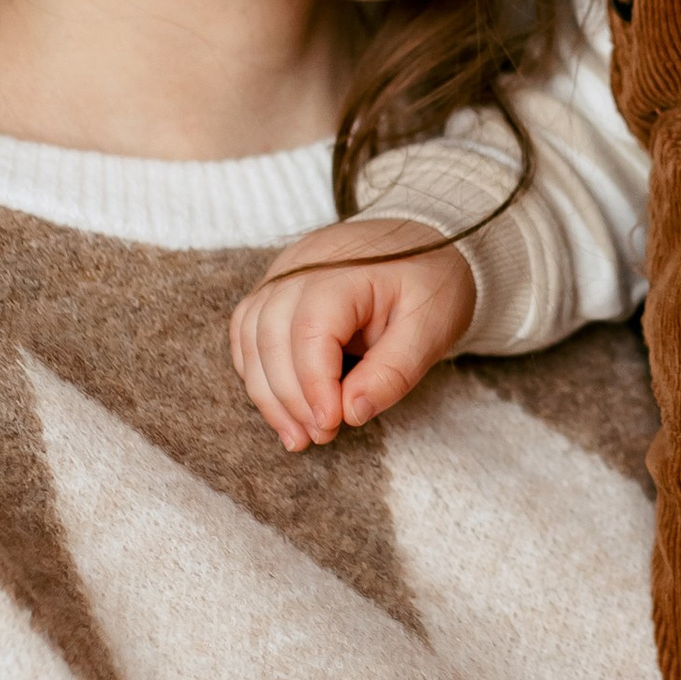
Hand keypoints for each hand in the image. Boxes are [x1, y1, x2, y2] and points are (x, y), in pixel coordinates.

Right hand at [228, 217, 477, 447]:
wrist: (429, 242)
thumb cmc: (432, 285)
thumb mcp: (432, 330)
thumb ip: (393, 372)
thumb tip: (350, 414)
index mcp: (346, 269)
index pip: (310, 330)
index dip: (313, 385)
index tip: (331, 425)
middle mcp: (303, 265)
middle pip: (270, 335)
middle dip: (288, 397)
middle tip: (319, 436)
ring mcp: (284, 272)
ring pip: (250, 334)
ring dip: (266, 391)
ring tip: (296, 435)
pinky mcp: (277, 285)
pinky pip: (248, 329)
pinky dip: (256, 370)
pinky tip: (280, 404)